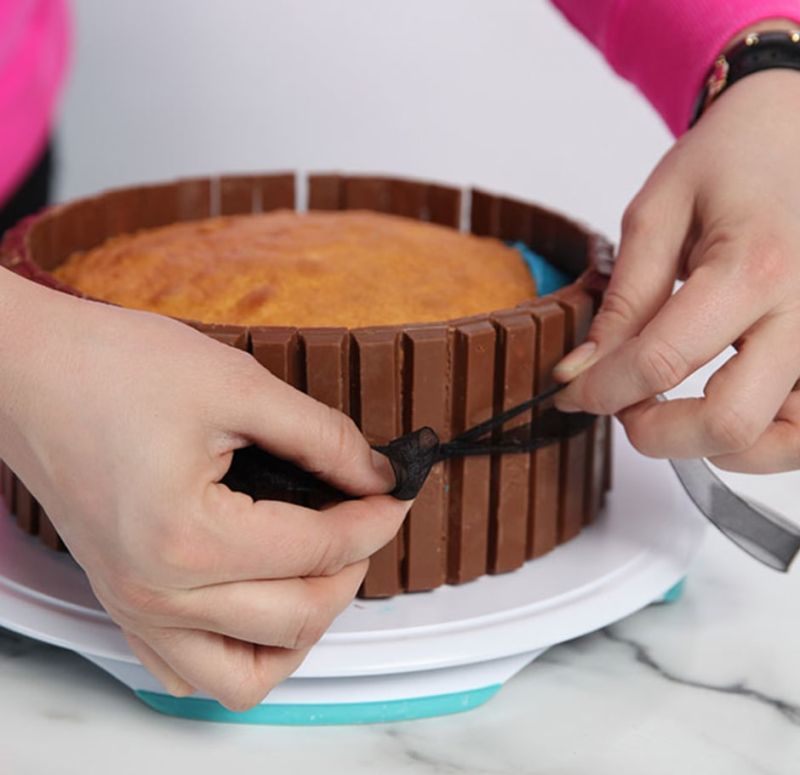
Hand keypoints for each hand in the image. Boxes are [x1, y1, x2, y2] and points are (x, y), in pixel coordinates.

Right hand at [0, 271, 407, 710]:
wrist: (29, 373)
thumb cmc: (114, 368)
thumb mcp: (236, 385)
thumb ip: (320, 435)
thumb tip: (375, 472)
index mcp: (189, 540)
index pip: (320, 548)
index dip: (377, 518)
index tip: (398, 491)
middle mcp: (159, 594)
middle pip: (297, 618)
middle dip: (353, 569)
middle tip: (367, 519)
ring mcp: (136, 609)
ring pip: (247, 675)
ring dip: (302, 630)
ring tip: (321, 571)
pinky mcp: (124, 603)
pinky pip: (192, 672)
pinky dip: (243, 652)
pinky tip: (260, 602)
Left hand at [553, 68, 799, 472]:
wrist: (799, 131)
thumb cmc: (734, 158)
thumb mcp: (658, 214)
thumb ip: (623, 298)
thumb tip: (584, 368)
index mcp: (753, 268)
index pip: (660, 362)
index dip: (600, 390)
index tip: (571, 390)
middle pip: (728, 423)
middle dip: (656, 432)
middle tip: (622, 406)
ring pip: (778, 443)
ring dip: (711, 445)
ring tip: (674, 409)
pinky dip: (756, 438)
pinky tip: (722, 405)